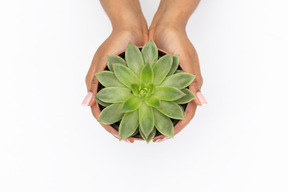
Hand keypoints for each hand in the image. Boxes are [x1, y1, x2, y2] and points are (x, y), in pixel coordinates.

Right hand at [82, 0, 147, 142]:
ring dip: (130, 120)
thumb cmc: (114, 43)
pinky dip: (140, 108)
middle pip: (113, 113)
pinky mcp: (133, 82)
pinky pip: (136, 99)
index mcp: (98, 86)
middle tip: (132, 138)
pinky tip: (148, 115)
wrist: (132, 29)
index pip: (100, 113)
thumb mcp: (102, 63)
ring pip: (125, 108)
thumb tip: (85, 103)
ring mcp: (121, 86)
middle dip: (121, 127)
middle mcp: (110, 88)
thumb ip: (94, 83)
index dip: (108, 126)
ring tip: (140, 130)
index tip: (119, 137)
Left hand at [149, 0, 206, 141]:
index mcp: (190, 86)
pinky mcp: (158, 79)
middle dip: (165, 127)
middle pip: (174, 113)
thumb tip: (203, 103)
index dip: (178, 127)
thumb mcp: (187, 62)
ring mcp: (168, 84)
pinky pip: (153, 97)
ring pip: (163, 107)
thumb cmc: (179, 41)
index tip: (166, 137)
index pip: (187, 113)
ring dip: (156, 119)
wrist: (165, 25)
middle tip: (153, 138)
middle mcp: (180, 88)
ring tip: (145, 129)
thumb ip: (193, 83)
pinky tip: (138, 112)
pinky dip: (148, 106)